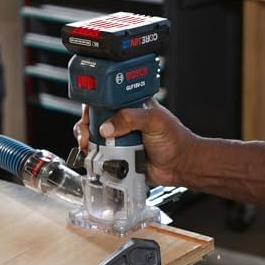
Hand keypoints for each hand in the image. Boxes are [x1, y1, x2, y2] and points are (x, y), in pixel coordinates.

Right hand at [72, 99, 196, 184]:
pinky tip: (96, 158)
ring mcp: (119, 139)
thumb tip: (107, 127)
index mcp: (130, 105)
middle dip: (85, 127)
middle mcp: (122, 121)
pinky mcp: (118, 156)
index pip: (104, 99)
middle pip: (93, 119)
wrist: (179, 166)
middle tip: (86, 136)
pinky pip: (101, 156)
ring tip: (90, 148)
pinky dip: (95, 158)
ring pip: (94, 138)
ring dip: (88, 143)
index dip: (93, 106)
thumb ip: (131, 119)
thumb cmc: (175, 139)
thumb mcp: (154, 121)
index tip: (89, 116)